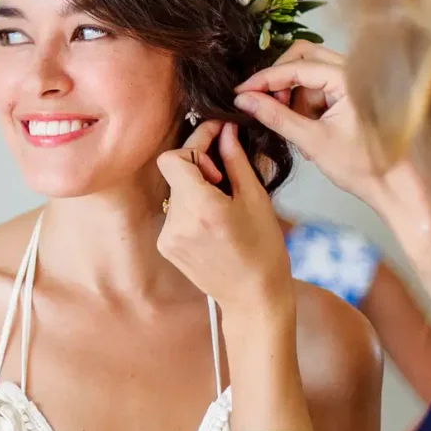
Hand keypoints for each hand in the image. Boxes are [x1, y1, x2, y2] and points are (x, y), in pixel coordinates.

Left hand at [157, 120, 293, 315]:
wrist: (253, 298)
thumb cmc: (264, 250)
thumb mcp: (256, 200)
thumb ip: (236, 162)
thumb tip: (226, 132)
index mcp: (201, 208)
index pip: (174, 158)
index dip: (195, 144)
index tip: (216, 137)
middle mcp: (177, 221)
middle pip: (175, 173)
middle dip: (199, 166)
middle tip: (225, 176)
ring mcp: (167, 236)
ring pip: (175, 192)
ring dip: (195, 188)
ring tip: (223, 205)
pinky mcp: (165, 246)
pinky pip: (174, 212)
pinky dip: (191, 208)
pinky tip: (213, 223)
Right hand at [233, 41, 381, 202]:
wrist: (395, 187)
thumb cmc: (361, 166)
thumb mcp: (311, 140)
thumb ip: (275, 116)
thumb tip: (243, 99)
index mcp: (349, 80)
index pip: (297, 67)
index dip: (265, 79)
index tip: (241, 92)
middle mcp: (354, 74)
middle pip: (305, 56)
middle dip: (282, 79)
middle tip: (269, 104)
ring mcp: (354, 83)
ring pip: (311, 71)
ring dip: (295, 94)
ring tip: (296, 127)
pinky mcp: (352, 95)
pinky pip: (320, 87)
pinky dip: (307, 103)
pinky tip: (308, 130)